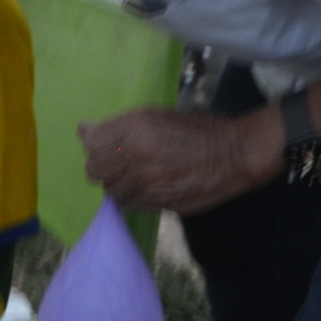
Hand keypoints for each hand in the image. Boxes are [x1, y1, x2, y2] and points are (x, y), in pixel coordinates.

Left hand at [80, 107, 276, 217]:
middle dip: (103, 166)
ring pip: (110, 190)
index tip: (107, 143)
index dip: (96, 143)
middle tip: (118, 163)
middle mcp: (136, 154)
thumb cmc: (199, 129)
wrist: (234, 154)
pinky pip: (129, 204)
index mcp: (136, 126)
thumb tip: (85, 130)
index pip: (91, 141)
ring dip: (118, 184)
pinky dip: (131, 198)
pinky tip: (145, 188)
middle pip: (95, 169)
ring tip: (134, 176)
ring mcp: (146, 181)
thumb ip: (122, 125)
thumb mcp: (159, 115)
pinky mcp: (157, 202)